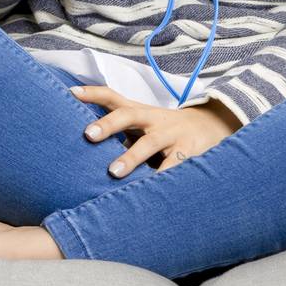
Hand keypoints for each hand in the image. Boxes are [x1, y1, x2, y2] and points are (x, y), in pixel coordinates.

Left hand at [70, 85, 241, 173]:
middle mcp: (154, 119)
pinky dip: (162, 177)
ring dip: (131, 157)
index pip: (113, 97)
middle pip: (128, 114)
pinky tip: (150, 192)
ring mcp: (172, 134)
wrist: (215, 125)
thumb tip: (82, 146)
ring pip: (150, 143)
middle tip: (88, 135)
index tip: (71, 93)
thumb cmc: (167, 130)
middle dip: (108, 124)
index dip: (93, 93)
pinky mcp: (189, 150)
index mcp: (140, 112)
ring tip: (113, 172)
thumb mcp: (144, 125)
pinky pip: (174, 166)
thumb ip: (121, 131)